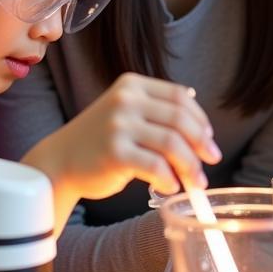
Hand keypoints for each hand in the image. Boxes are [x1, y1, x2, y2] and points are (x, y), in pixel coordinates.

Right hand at [27, 74, 221, 210]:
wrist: (60, 161)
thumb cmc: (100, 141)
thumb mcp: (126, 113)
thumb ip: (156, 111)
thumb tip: (201, 121)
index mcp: (132, 85)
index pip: (180, 97)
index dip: (200, 120)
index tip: (209, 140)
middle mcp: (125, 100)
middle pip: (180, 119)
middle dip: (202, 144)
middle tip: (212, 161)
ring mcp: (118, 125)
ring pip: (172, 144)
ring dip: (191, 166)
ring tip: (196, 182)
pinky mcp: (114, 152)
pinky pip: (155, 166)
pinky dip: (169, 178)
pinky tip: (171, 186)